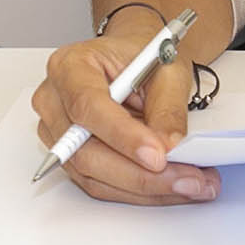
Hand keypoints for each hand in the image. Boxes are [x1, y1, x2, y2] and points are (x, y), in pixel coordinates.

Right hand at [31, 27, 213, 204]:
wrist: (132, 59)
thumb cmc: (141, 54)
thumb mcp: (166, 69)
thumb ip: (167, 109)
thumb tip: (169, 148)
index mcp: (70, 66)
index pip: (88, 105)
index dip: (122, 135)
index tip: (158, 156)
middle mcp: (55, 101)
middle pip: (86, 152)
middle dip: (140, 174)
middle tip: (186, 179)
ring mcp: (58, 133)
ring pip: (94, 176)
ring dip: (145, 188)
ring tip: (189, 184)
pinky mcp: (71, 157)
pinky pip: (101, 183)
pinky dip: (139, 191)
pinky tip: (170, 186)